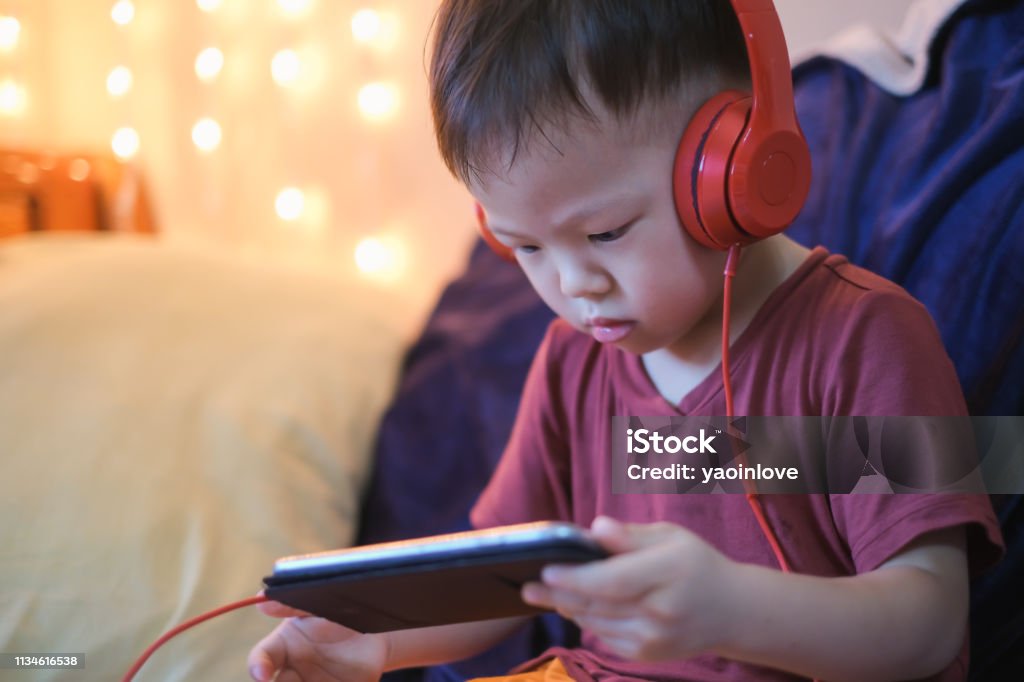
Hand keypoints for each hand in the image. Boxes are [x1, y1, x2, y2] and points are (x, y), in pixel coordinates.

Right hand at [248, 597, 388, 681]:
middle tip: (296, 681)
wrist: (375, 628)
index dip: (257, 667)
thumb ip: (292, 604)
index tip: (263, 674)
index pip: (261, 659)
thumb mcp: (316, 604)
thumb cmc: (338, 610)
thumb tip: (262, 601)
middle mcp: (294, 671)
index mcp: (283, 646)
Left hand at [521, 516, 733, 661]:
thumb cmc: (695, 564)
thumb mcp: (670, 537)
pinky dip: (587, 620)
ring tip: (542, 593)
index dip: (576, 578)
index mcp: (670, 572)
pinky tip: (573, 606)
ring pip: (597, 622)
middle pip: (598, 604)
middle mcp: (663, 610)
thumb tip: (593, 527)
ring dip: (567, 607)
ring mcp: (656, 638)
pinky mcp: (648, 654)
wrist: (732, 612)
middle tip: (528, 586)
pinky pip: (605, 636)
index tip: (546, 570)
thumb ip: (629, 536)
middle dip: (557, 595)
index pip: (613, 580)